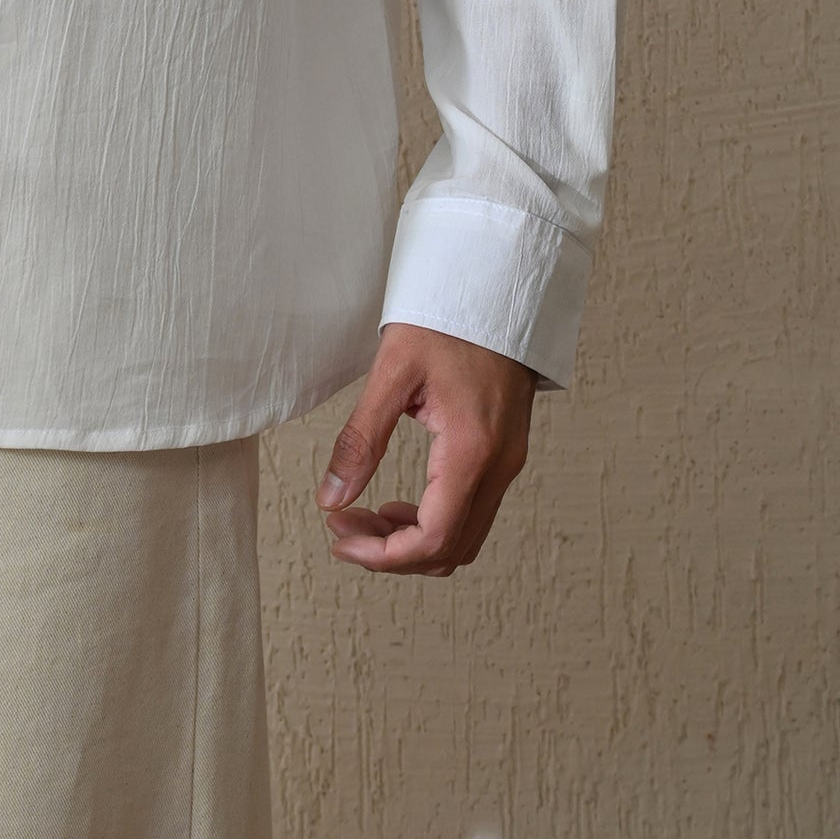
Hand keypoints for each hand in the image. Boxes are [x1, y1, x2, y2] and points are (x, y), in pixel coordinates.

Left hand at [315, 322, 534, 575]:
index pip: (432, 538)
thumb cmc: (446, 318)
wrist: (496, 283)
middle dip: (392, 552)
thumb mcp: (393, 371)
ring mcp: (508, 461)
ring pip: (465, 538)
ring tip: (364, 517)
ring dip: (413, 541)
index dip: (383, 555)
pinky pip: (473, 512)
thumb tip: (331, 499)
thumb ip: (361, 440)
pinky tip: (399, 502)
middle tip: (343, 528)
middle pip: (451, 550)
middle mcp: (499, 465)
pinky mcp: (505, 453)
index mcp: (472, 450)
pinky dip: (434, 522)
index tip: (340, 540)